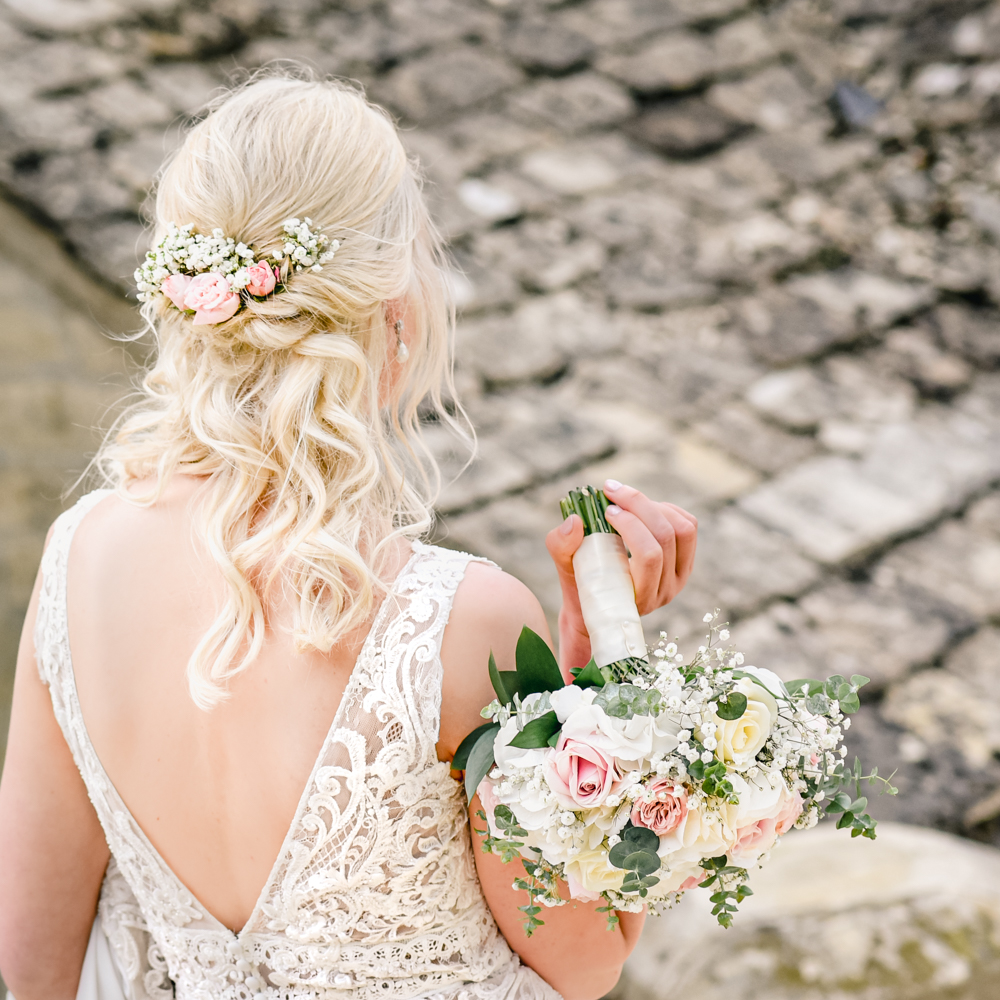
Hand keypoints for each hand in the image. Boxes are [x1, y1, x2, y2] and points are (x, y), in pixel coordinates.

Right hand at [545, 480, 697, 671]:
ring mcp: (680, 576)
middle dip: (638, 506)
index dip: (631, 526)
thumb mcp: (564, 568)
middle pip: (665, 537)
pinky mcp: (686, 560)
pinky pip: (688, 526)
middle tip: (612, 491)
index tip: (607, 509)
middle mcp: (666, 590)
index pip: (649, 556)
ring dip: (652, 505)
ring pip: (681, 529)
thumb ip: (561, 546)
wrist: (598, 603)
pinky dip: (666, 508)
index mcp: (640, 596)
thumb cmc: (580, 585)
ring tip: (626, 498)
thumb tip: (575, 520)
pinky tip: (642, 507)